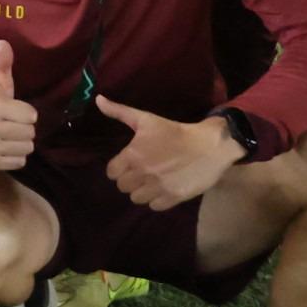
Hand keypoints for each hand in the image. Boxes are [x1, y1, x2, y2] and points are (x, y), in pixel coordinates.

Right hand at [0, 41, 36, 171]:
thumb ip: (2, 65)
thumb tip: (4, 42)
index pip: (31, 115)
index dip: (24, 112)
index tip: (11, 111)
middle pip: (30, 133)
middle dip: (23, 129)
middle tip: (9, 125)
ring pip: (26, 148)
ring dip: (20, 143)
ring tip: (7, 137)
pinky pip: (19, 162)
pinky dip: (14, 157)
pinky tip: (3, 148)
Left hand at [93, 97, 241, 209]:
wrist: (209, 145)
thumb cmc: (175, 131)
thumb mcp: (146, 119)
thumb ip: (119, 112)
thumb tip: (97, 99)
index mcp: (132, 155)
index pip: (112, 172)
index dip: (119, 168)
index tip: (129, 164)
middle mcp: (143, 173)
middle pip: (123, 187)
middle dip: (130, 180)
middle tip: (142, 172)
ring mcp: (158, 187)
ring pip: (137, 199)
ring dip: (142, 191)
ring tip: (152, 182)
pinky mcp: (173, 197)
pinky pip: (154, 207)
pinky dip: (157, 200)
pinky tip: (163, 189)